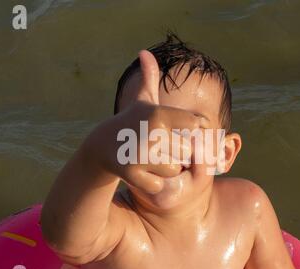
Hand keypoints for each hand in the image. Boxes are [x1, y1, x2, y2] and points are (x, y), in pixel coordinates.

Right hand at [90, 50, 201, 193]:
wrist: (101, 145)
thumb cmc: (131, 121)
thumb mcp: (142, 100)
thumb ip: (150, 78)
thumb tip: (144, 52)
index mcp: (160, 113)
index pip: (198, 125)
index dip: (192, 130)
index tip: (180, 130)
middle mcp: (152, 132)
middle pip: (186, 152)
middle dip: (176, 153)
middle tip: (158, 147)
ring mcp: (140, 154)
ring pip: (174, 170)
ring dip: (164, 169)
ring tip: (149, 159)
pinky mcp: (131, 174)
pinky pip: (157, 185)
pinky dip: (151, 182)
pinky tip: (140, 171)